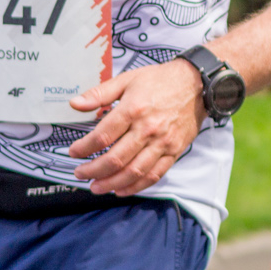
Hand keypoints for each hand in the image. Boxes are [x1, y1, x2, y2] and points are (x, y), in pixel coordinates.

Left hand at [67, 58, 205, 195]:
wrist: (196, 83)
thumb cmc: (160, 80)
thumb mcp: (127, 79)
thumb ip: (99, 93)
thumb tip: (75, 104)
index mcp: (133, 109)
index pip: (102, 137)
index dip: (83, 148)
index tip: (74, 152)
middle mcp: (148, 129)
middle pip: (115, 159)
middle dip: (93, 170)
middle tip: (80, 174)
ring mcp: (163, 142)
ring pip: (134, 171)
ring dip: (111, 183)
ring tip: (96, 187)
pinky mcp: (174, 151)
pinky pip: (154, 174)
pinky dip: (136, 186)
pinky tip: (121, 190)